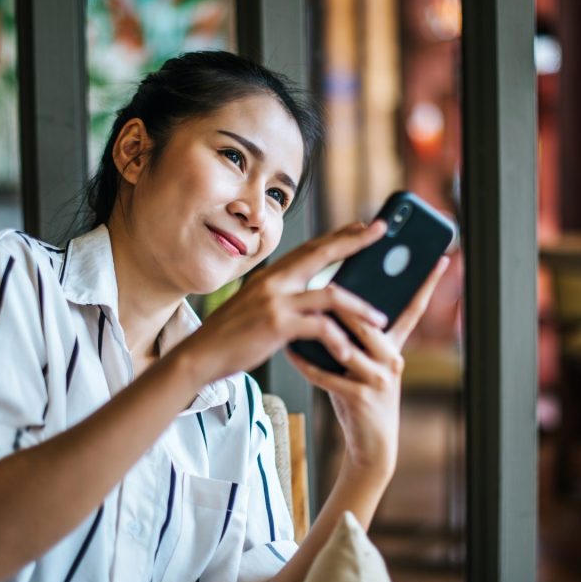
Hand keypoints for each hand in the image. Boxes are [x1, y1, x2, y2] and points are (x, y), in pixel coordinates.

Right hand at [182, 221, 389, 381]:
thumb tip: (315, 297)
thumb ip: (284, 298)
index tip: (362, 225)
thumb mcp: (258, 307)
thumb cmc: (232, 336)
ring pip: (331, 295)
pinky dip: (338, 340)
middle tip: (380, 231)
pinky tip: (347, 352)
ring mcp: (276, 302)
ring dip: (360, 307)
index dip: (338, 235)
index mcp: (272, 275)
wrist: (200, 356)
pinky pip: (320, 328)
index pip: (311, 247)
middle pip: (322, 254)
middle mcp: (274, 281)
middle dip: (355, 241)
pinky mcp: (277, 325)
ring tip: (381, 319)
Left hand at [286, 255, 449, 480]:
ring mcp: (378, 378)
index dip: (426, 283)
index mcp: (395, 347)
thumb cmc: (362, 396)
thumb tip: (337, 301)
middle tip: (325, 277)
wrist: (373, 445)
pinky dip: (306, 362)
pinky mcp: (360, 397)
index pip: (412, 308)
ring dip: (320, 330)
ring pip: (347, 344)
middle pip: (367, 319)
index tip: (438, 258)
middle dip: (345, 298)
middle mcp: (392, 359)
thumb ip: (359, 336)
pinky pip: (327, 373)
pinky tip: (291, 351)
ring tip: (299, 313)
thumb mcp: (367, 363)